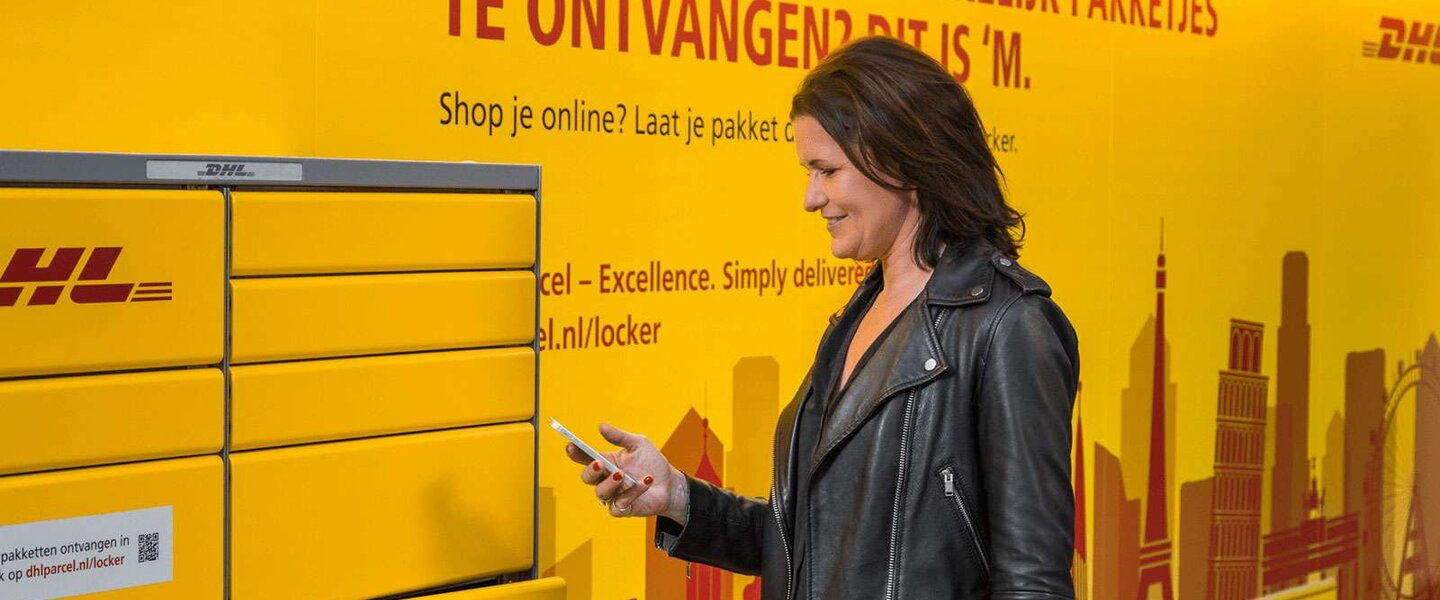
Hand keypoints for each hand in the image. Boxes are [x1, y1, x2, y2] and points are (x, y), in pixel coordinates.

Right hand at [565, 423, 688, 522]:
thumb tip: (601, 426)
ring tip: (622, 474)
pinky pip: (620, 504)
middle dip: (590, 470)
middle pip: (587, 477)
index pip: (585, 458)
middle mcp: (606, 479)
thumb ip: (620, 437)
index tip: (571, 445)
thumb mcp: (638, 444)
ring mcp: (613, 495)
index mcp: (606, 462)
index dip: (576, 453)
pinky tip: (646, 481)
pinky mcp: (624, 509)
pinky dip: (633, 492)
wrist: (670, 484)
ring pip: (601, 493)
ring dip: (610, 483)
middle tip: (599, 463)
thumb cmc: (652, 463)